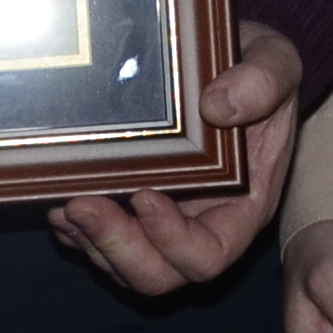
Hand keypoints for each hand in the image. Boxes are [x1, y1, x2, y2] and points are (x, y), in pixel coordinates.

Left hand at [50, 22, 305, 295]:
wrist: (229, 59)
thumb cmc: (256, 68)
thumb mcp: (276, 61)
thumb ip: (264, 80)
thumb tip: (219, 106)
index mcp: (243, 206)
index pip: (209, 255)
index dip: (173, 239)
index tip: (144, 195)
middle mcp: (201, 224)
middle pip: (158, 273)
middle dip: (116, 247)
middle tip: (82, 204)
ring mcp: (162, 220)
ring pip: (122, 264)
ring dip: (90, 241)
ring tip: (64, 201)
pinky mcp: (129, 207)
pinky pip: (97, 242)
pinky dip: (74, 232)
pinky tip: (56, 200)